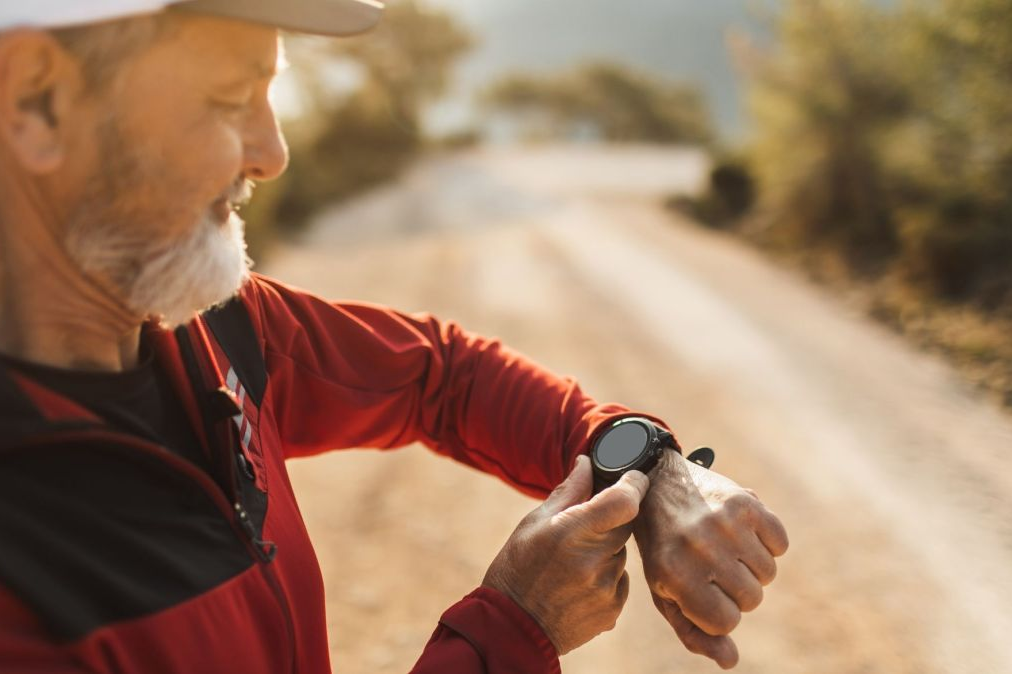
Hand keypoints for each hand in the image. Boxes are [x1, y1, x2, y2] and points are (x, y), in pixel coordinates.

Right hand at [482, 455, 648, 655]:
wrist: (512, 628)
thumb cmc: (517, 568)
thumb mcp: (534, 523)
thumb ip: (568, 491)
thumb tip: (587, 463)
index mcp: (574, 532)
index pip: (625, 500)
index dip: (634, 484)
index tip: (632, 478)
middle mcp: (596, 561)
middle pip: (625, 524)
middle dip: (610, 520)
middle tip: (583, 529)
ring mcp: (607, 589)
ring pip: (622, 553)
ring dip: (606, 550)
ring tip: (573, 563)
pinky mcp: (612, 610)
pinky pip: (620, 580)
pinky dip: (606, 576)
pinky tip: (578, 584)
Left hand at [634, 451, 788, 668]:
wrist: (657, 486)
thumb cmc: (663, 549)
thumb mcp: (665, 593)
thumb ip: (694, 633)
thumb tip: (730, 661)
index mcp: (674, 574)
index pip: (727, 621)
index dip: (719, 610)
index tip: (701, 591)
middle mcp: (699, 547)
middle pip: (753, 598)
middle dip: (736, 588)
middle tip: (711, 564)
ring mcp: (723, 522)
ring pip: (769, 573)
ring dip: (751, 565)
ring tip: (723, 546)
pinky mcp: (745, 501)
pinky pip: (780, 543)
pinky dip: (767, 541)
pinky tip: (739, 530)